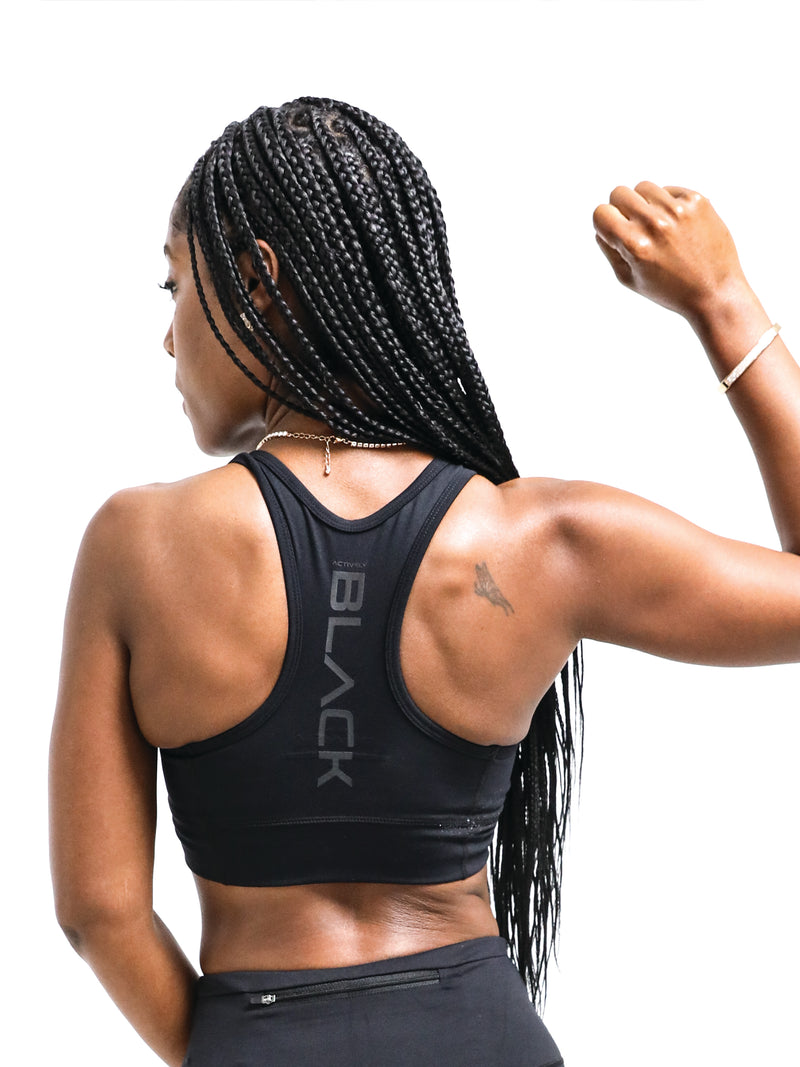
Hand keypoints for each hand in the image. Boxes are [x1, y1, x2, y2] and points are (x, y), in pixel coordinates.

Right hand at [593, 182, 749, 323]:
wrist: (715, 292)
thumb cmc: (670, 290)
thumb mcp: (629, 278)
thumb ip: (609, 249)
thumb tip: (602, 225)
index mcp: (635, 245)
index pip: (601, 213)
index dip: (605, 223)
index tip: (616, 232)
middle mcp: (655, 223)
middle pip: (619, 193)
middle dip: (622, 209)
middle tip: (636, 227)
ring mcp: (678, 210)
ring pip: (644, 187)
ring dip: (645, 204)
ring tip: (658, 226)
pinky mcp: (698, 202)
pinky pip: (670, 190)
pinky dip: (668, 204)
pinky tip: (677, 225)